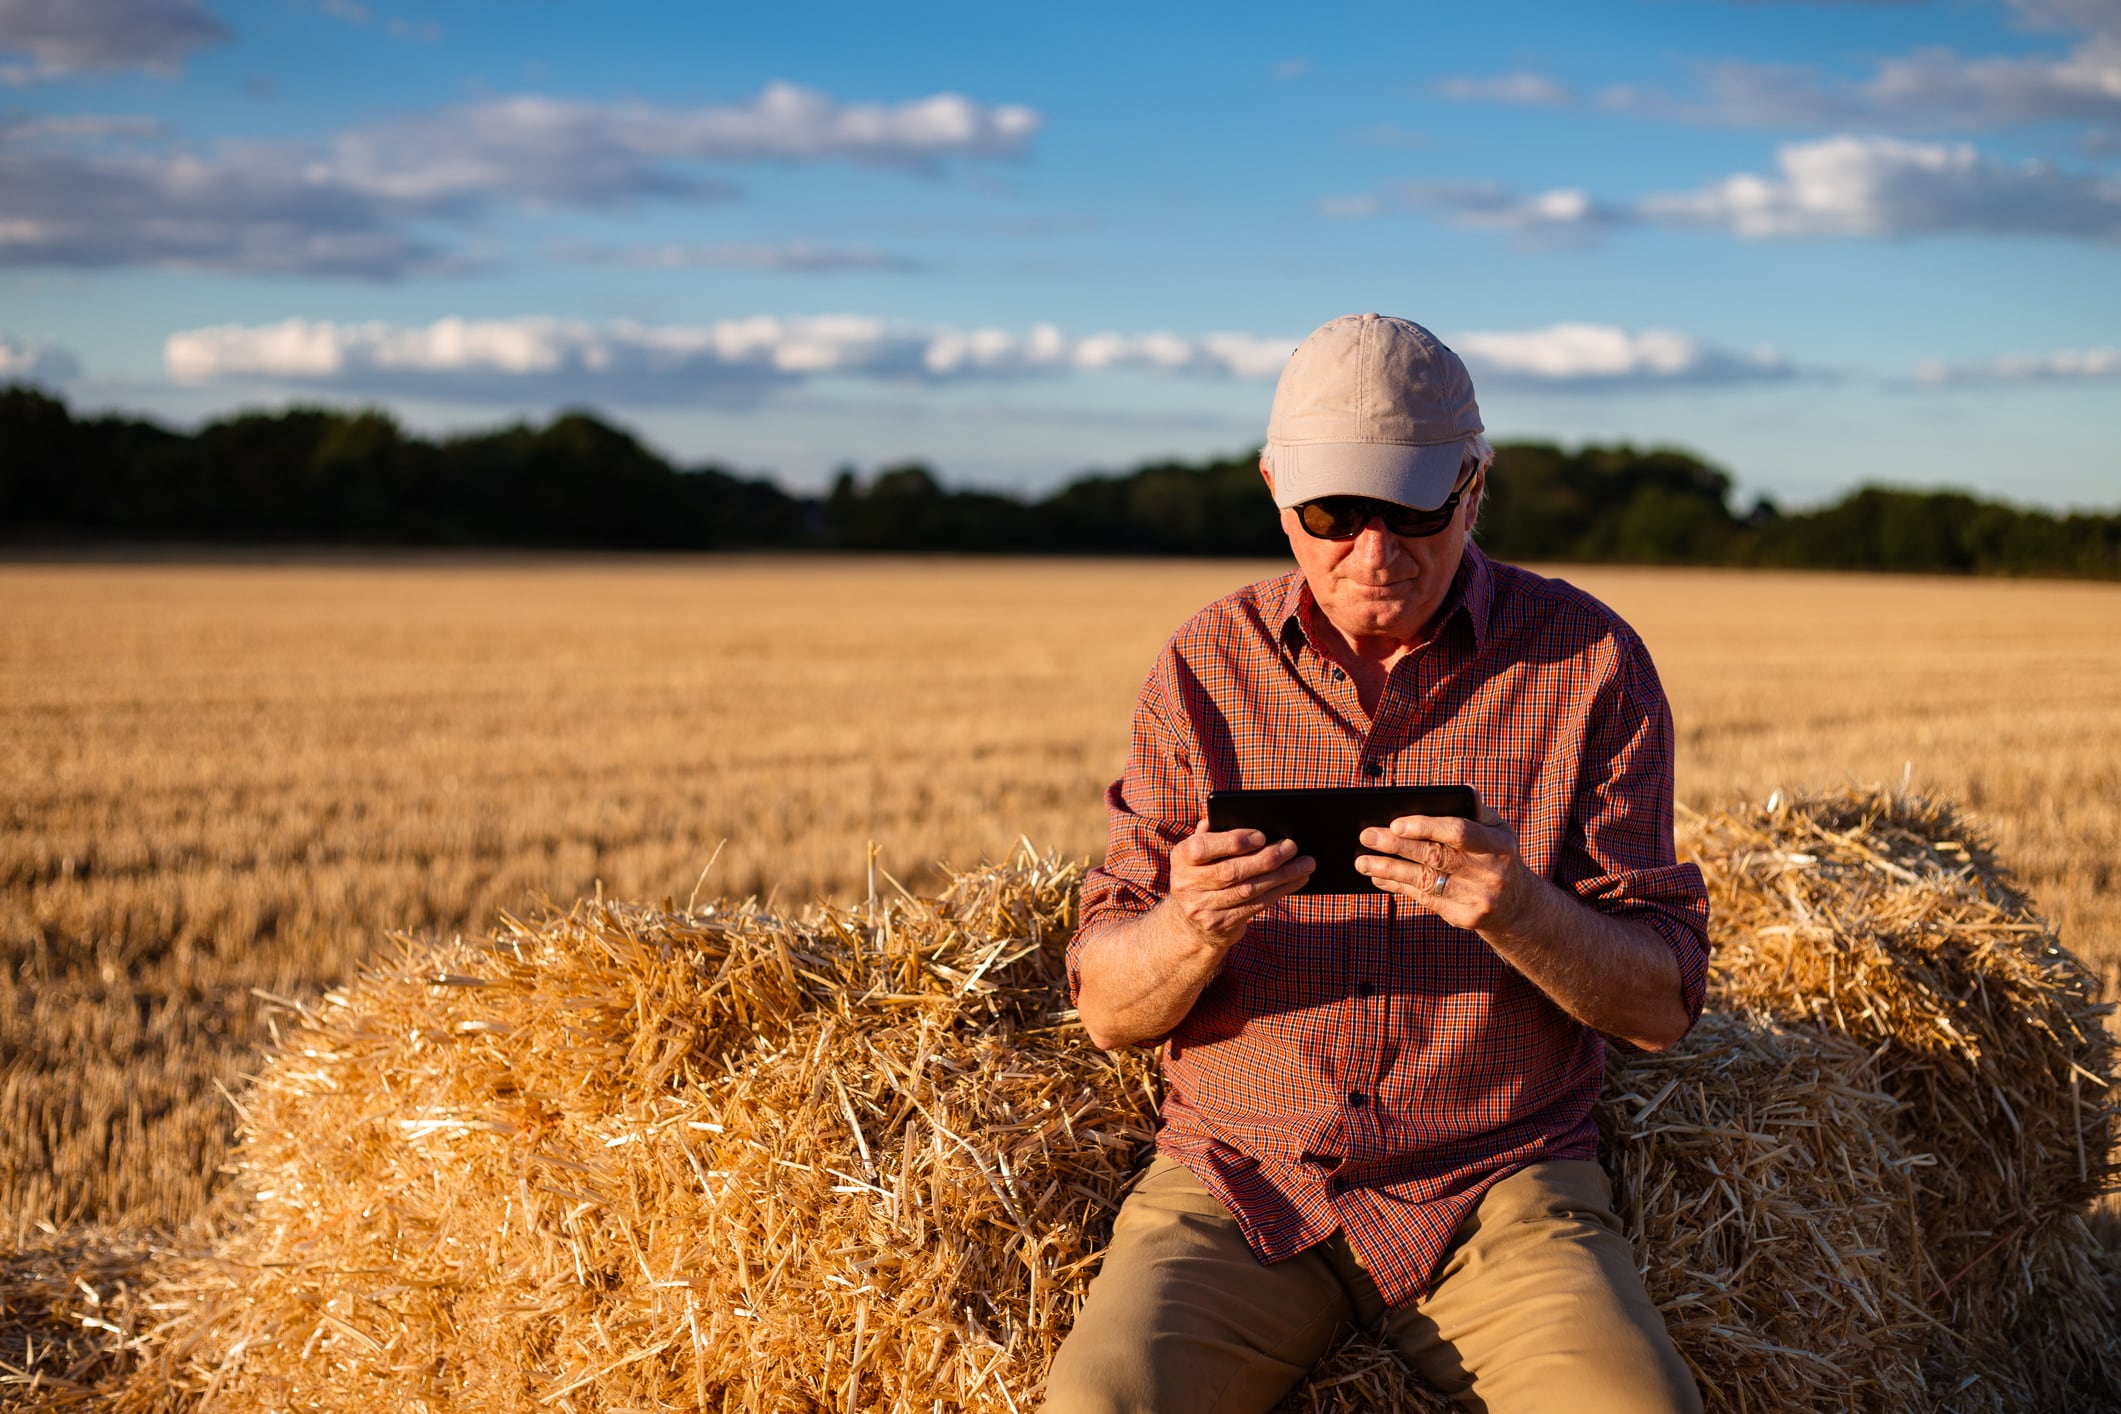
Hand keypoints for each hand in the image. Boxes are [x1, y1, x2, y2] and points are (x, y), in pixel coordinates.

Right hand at [1162, 824, 1314, 952]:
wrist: (1190, 922)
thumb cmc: (1203, 873)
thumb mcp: (1199, 853)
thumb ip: (1212, 833)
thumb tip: (1235, 813)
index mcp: (1181, 858)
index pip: (1203, 848)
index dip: (1233, 841)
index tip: (1261, 835)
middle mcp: (1186, 884)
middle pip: (1231, 871)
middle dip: (1266, 858)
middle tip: (1292, 846)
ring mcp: (1202, 908)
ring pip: (1248, 890)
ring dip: (1281, 876)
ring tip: (1305, 864)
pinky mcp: (1220, 925)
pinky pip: (1255, 906)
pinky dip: (1279, 892)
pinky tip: (1296, 880)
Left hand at [1354, 806, 1536, 933]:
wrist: (1519, 906)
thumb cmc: (1497, 855)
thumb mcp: (1499, 830)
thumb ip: (1477, 811)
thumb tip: (1464, 788)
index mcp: (1498, 845)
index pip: (1458, 832)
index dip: (1426, 827)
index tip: (1396, 823)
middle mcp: (1490, 874)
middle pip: (1435, 857)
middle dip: (1396, 846)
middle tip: (1366, 836)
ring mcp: (1478, 899)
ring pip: (1425, 882)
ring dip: (1389, 870)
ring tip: (1362, 861)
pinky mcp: (1465, 918)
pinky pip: (1425, 899)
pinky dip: (1398, 887)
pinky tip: (1378, 877)